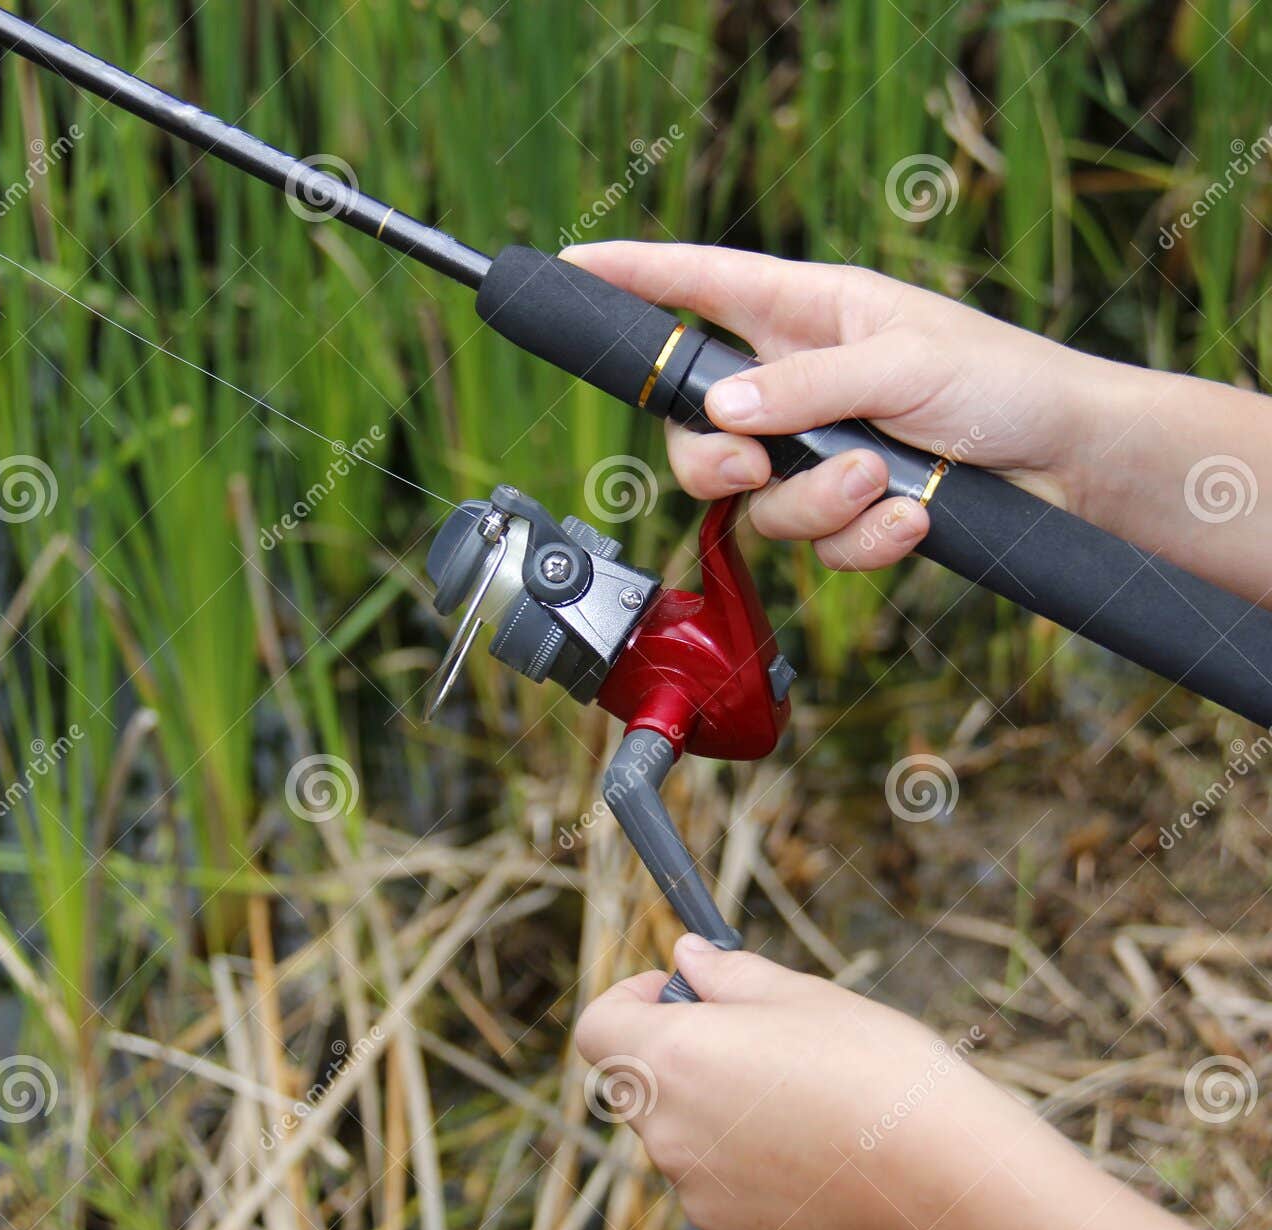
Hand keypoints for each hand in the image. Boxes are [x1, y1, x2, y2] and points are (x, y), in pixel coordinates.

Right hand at [561, 242, 1271, 596]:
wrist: (1070, 465)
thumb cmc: (1003, 380)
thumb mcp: (903, 362)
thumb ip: (805, 386)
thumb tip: (723, 411)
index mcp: (806, 312)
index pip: (699, 285)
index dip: (633, 275)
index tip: (574, 269)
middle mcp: (796, 383)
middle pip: (697, 426)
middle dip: (715, 457)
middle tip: (751, 464)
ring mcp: (817, 451)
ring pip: (756, 501)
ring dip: (817, 502)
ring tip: (883, 480)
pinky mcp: (846, 511)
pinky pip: (816, 544)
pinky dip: (863, 539)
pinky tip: (913, 514)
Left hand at [575, 935, 1190, 1229]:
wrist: (949, 1180)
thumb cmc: (877, 1071)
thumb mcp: (802, 997)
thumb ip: (727, 976)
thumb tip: (686, 956)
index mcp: (671, 1060)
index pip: (597, 1026)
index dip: (630, 1000)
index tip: (678, 991)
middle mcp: (668, 1133)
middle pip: (642, 1080)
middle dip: (682, 1051)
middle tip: (757, 1037)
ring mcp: (698, 1192)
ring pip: (685, 1133)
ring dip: (718, 1107)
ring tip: (803, 1096)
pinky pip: (719, 1180)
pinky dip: (746, 1159)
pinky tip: (813, 1146)